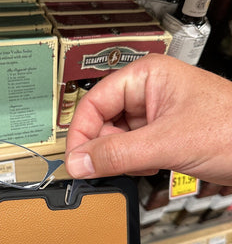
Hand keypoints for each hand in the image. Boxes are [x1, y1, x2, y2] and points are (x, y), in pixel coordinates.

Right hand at [65, 53, 231, 185]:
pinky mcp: (163, 135)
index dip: (82, 133)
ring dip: (122, 157)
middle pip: (103, 121)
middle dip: (106, 148)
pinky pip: (132, 149)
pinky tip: (152, 165)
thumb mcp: (167, 143)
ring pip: (116, 138)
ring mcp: (155, 115)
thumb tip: (78, 162)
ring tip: (144, 163)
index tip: (76, 160)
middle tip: (111, 167)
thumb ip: (117, 154)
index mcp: (146, 76)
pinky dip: (135, 163)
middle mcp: (148, 92)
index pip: (94, 102)